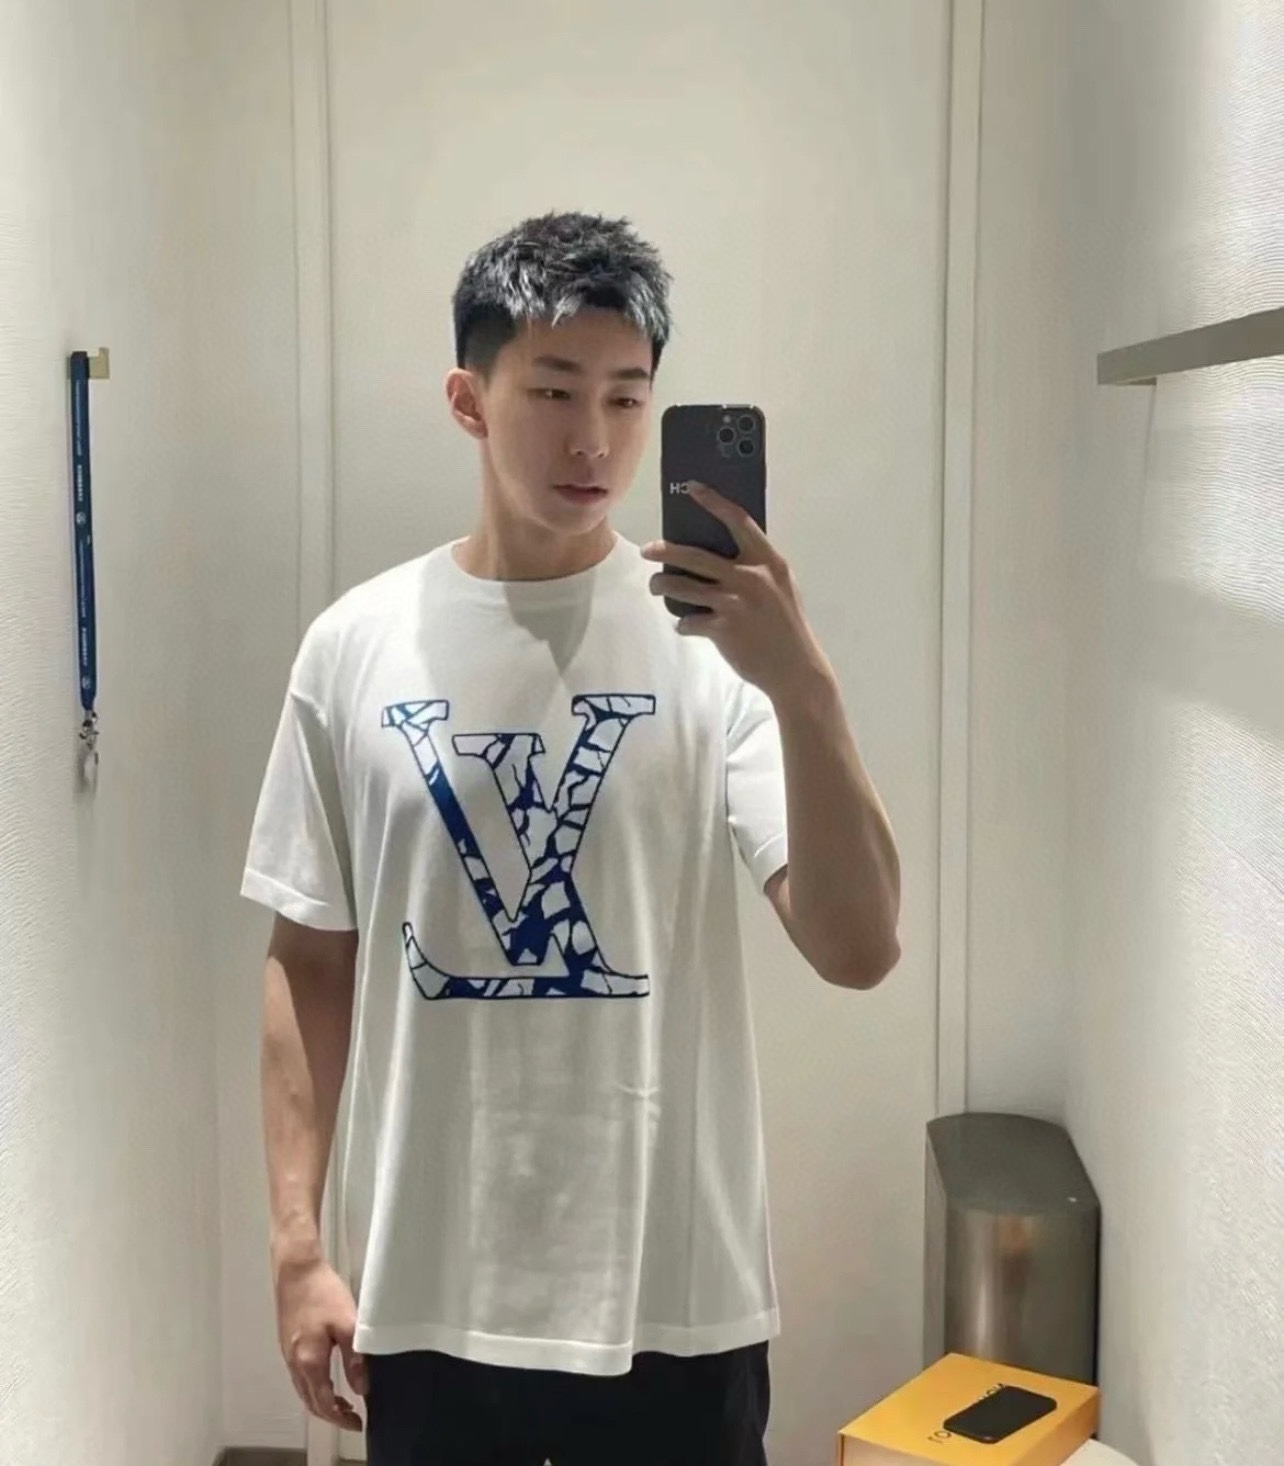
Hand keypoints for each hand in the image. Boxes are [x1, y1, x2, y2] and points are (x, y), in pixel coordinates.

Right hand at [274, 1254, 367, 1431]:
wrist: (295, 1269)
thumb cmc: (322, 1293)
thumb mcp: (347, 1324)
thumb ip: (355, 1358)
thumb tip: (362, 1388)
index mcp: (309, 1362)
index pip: (323, 1403)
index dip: (340, 1418)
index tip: (358, 1424)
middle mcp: (295, 1363)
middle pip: (310, 1402)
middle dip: (331, 1415)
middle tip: (353, 1418)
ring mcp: (288, 1354)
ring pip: (304, 1391)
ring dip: (322, 1402)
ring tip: (343, 1403)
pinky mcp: (288, 1343)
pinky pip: (300, 1377)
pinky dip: (314, 1388)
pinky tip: (328, 1379)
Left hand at [643, 483, 831, 700]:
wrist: (795, 669)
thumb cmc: (787, 626)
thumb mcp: (782, 587)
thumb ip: (758, 568)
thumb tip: (724, 553)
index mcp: (769, 561)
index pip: (738, 521)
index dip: (714, 501)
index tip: (692, 488)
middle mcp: (749, 577)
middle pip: (694, 556)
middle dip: (665, 551)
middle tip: (648, 550)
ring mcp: (733, 603)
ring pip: (682, 587)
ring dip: (662, 586)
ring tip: (656, 586)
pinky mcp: (721, 629)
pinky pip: (688, 621)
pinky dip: (684, 624)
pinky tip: (689, 626)